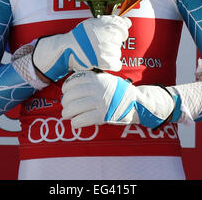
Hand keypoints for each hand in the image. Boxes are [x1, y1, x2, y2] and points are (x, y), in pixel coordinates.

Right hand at [32, 15, 130, 81]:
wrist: (67, 49)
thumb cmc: (80, 35)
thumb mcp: (94, 22)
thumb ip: (112, 21)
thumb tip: (129, 21)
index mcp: (107, 22)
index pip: (123, 25)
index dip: (118, 30)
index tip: (111, 34)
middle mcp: (110, 33)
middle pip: (120, 39)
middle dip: (112, 42)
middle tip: (99, 44)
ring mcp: (109, 47)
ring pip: (118, 52)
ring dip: (110, 53)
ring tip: (97, 52)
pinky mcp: (107, 61)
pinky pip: (117, 64)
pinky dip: (111, 65)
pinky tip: (102, 61)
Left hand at [61, 71, 180, 128]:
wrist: (137, 103)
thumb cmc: (120, 91)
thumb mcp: (107, 79)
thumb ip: (93, 79)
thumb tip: (73, 84)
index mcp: (97, 79)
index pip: (74, 81)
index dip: (66, 87)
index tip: (65, 92)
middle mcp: (97, 89)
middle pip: (72, 95)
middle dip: (65, 102)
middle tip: (65, 106)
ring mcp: (99, 102)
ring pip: (74, 108)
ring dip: (67, 113)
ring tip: (67, 115)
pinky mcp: (102, 116)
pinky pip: (82, 119)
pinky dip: (75, 122)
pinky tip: (75, 123)